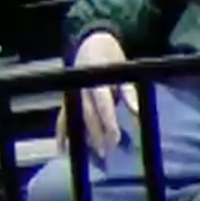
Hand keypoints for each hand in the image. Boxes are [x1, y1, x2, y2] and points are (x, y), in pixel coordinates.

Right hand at [60, 32, 135, 157]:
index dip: (109, 122)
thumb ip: (129, 92)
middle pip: (88, 116)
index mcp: (96, 82)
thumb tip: (138, 111)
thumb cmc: (112, 60)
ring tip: (92, 156)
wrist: (91, 44)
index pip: (103, 106)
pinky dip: (61, 134)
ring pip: (74, 119)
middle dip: (97, 135)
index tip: (116, 138)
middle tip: (107, 153)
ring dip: (82, 138)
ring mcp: (71, 95)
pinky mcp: (66, 100)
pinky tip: (62, 150)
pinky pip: (62, 118)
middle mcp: (81, 90)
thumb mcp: (123, 72)